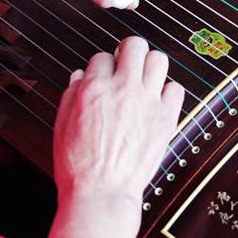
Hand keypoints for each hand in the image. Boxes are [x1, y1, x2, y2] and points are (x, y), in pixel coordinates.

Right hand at [46, 36, 184, 237]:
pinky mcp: (165, 118)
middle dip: (128, 51)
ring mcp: (147, 102)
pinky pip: (176, 89)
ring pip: (159, 59)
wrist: (102, 192)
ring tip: (145, 78)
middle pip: (134, 45)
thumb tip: (78, 77)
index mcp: (93, 89)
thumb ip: (70, 95)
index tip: (104, 77)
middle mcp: (122, 89)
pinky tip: (158, 100)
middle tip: (127, 64)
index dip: (101, 67)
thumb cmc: (79, 166)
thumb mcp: (61, 125)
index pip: (101, 57)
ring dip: (150, 65)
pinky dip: (168, 91)